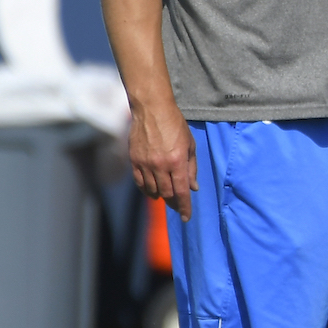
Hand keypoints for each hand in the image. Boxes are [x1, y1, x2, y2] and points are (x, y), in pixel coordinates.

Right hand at [128, 98, 196, 221]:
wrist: (152, 110)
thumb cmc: (175, 125)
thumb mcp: (190, 144)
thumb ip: (192, 167)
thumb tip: (194, 187)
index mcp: (177, 161)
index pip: (181, 191)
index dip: (184, 206)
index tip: (186, 217)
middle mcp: (160, 165)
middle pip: (167, 193)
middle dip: (174, 202)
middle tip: (178, 205)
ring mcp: (145, 164)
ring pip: (152, 190)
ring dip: (160, 196)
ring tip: (166, 196)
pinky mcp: (134, 161)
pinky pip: (140, 183)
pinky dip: (146, 190)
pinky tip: (152, 190)